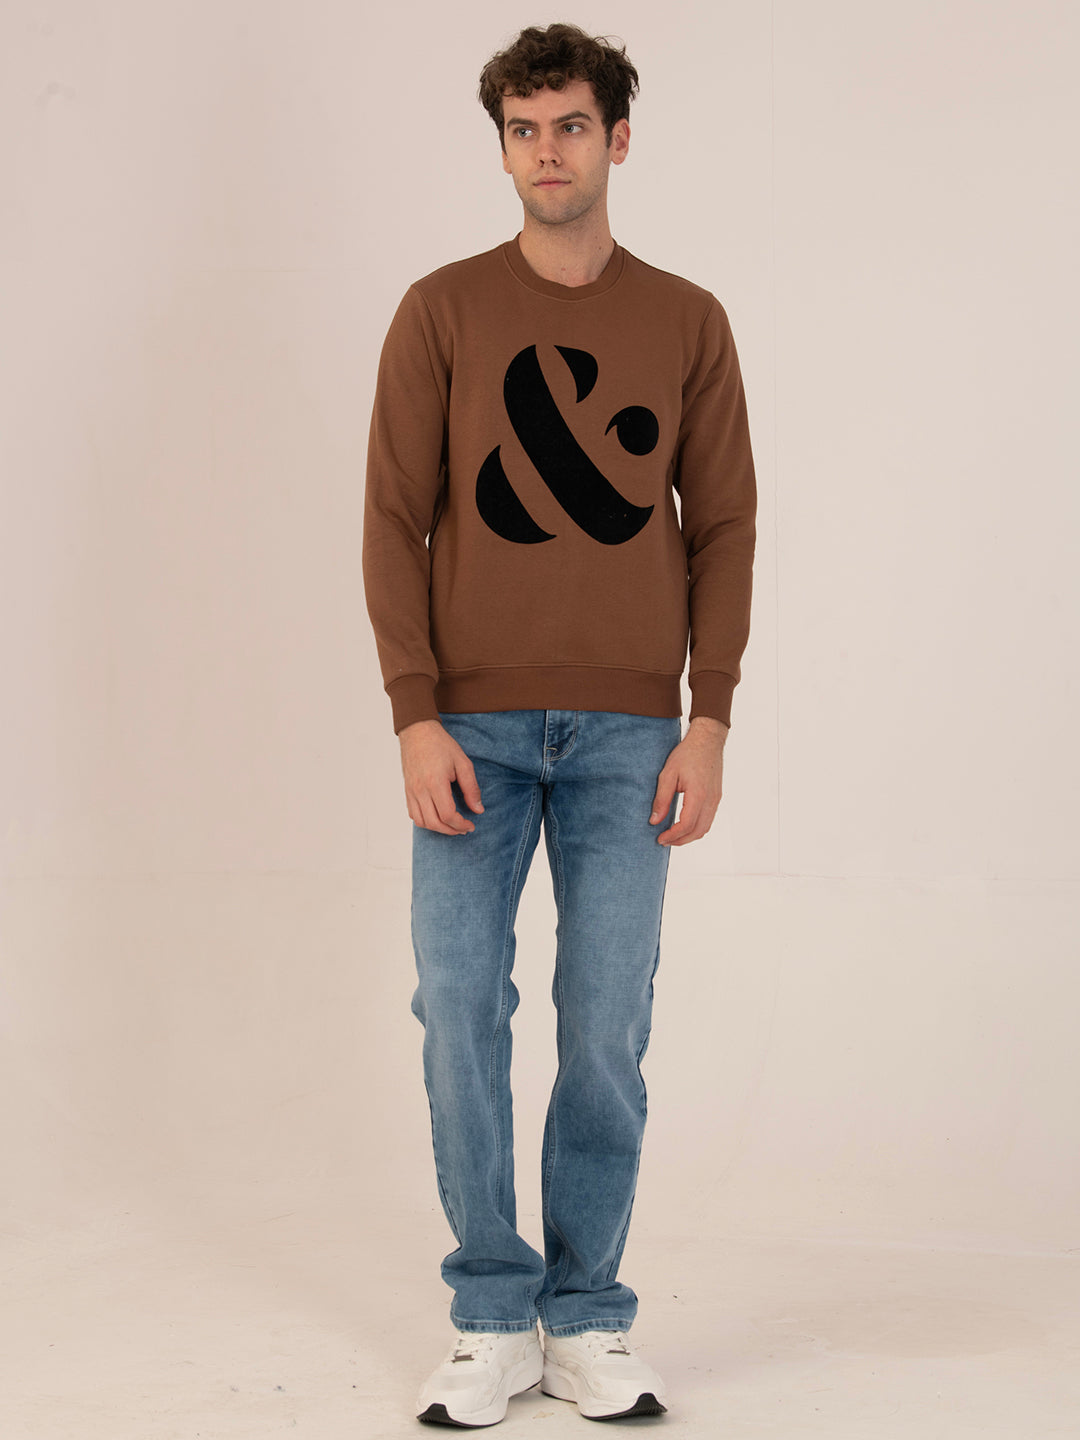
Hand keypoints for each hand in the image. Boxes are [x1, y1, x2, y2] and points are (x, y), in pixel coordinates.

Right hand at [399, 719, 483, 834]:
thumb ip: (471, 788)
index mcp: (435, 783)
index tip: (471, 825)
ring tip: (452, 825)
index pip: (447, 815)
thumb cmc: (440, 744)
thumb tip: (478, 810)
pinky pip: (413, 814)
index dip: (461, 825)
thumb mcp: (463, 763)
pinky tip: (437, 817)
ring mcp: (411, 791)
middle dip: (452, 830)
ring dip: (438, 828)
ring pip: (422, 822)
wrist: (417, 731)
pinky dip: (425, 821)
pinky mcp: (407, 790)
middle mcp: (420, 790)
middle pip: (434, 823)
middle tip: (464, 829)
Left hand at [649, 716, 728, 845]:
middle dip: (680, 840)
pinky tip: (683, 824)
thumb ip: (661, 799)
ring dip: (689, 836)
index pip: (686, 825)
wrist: (707, 740)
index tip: (660, 838)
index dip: (673, 836)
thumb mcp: (668, 774)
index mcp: (698, 794)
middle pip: (698, 831)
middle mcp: (711, 800)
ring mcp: (716, 799)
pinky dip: (696, 827)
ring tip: (672, 835)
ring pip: (705, 828)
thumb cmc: (687, 754)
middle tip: (664, 840)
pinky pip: (708, 819)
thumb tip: (654, 821)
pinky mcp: (716, 797)